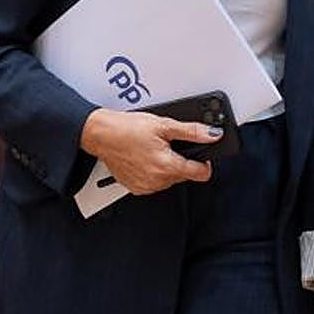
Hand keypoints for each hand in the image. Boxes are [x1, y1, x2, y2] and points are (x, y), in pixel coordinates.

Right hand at [79, 108, 219, 194]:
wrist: (101, 135)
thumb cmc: (128, 128)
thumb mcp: (164, 125)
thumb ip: (192, 132)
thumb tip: (213, 135)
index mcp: (167, 166)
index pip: (200, 174)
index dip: (205, 162)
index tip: (202, 155)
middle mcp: (157, 180)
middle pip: (184, 175)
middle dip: (182, 160)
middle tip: (169, 144)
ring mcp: (146, 186)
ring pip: (169, 179)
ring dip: (168, 167)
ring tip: (155, 149)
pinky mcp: (136, 188)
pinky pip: (155, 183)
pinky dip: (155, 172)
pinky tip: (146, 158)